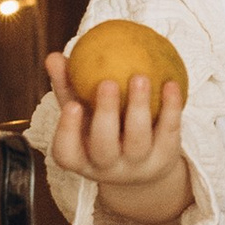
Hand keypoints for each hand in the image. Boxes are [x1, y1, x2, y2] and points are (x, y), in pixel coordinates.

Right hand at [43, 51, 192, 224]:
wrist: (143, 164)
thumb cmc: (104, 129)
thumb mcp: (84, 113)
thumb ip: (69, 86)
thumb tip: (54, 56)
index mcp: (82, 159)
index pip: (67, 153)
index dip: (68, 132)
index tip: (72, 105)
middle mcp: (109, 168)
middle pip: (104, 147)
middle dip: (105, 114)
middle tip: (106, 82)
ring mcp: (138, 166)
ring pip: (138, 140)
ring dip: (138, 106)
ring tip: (140, 76)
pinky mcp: (165, 158)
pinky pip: (169, 131)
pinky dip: (171, 107)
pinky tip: (171, 83)